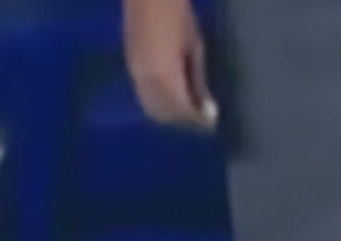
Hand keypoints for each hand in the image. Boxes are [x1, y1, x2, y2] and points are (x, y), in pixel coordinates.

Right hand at [123, 0, 217, 130]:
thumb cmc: (178, 17)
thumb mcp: (195, 49)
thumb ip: (198, 82)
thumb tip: (207, 108)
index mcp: (164, 76)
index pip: (181, 111)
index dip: (196, 120)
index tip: (210, 124)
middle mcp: (145, 81)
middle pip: (163, 114)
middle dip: (183, 121)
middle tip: (201, 119)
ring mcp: (134, 75)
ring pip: (151, 108)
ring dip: (170, 114)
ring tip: (189, 110)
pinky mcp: (130, 69)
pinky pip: (144, 97)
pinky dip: (159, 103)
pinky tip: (174, 97)